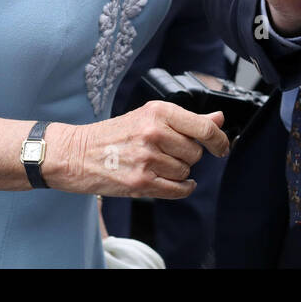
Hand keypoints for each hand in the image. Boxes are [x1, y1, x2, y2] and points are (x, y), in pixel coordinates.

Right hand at [44, 103, 229, 198]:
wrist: (78, 153)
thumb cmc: (115, 134)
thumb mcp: (149, 116)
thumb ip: (187, 119)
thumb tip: (219, 118)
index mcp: (158, 111)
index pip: (204, 127)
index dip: (219, 140)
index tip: (222, 147)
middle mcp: (154, 132)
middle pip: (195, 152)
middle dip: (187, 156)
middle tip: (167, 152)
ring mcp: (147, 158)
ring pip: (186, 172)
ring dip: (178, 172)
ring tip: (156, 164)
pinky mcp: (140, 183)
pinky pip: (177, 190)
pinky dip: (182, 189)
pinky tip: (174, 182)